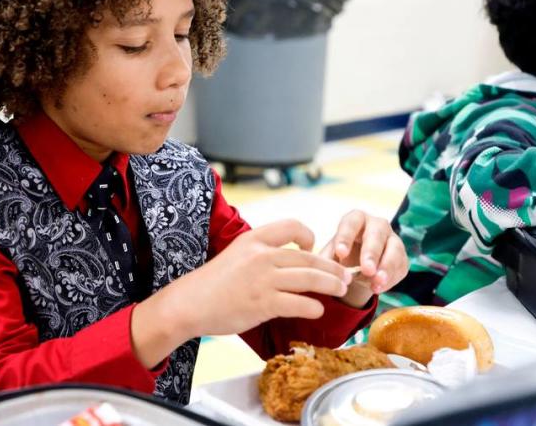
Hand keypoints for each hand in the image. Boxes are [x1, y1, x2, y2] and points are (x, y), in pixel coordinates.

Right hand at [133, 219, 351, 365]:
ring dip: (330, 284)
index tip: (313, 247)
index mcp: (254, 239)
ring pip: (309, 278)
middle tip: (345, 275)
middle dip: (331, 267)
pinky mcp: (264, 303)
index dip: (308, 235)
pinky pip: (299, 303)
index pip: (292, 226)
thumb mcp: (236, 255)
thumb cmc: (213, 283)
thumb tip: (289, 261)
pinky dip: (313, 307)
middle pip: (308, 257)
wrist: (190, 303)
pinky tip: (318, 310)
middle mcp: (261, 255)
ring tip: (342, 290)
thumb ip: (262, 254)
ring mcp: (263, 280)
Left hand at [320, 210, 407, 305]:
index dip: (346, 237)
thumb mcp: (330, 255)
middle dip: (371, 253)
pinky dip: (390, 279)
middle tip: (366, 270)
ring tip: (376, 283)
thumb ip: (324, 259)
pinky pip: (400, 267)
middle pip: (376, 235)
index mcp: (356, 219)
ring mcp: (393, 240)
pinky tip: (379, 288)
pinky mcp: (402, 258)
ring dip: (386, 268)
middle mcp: (377, 225)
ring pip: (394, 250)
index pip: (351, 223)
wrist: (358, 268)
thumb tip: (315, 267)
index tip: (340, 254)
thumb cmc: (341, 255)